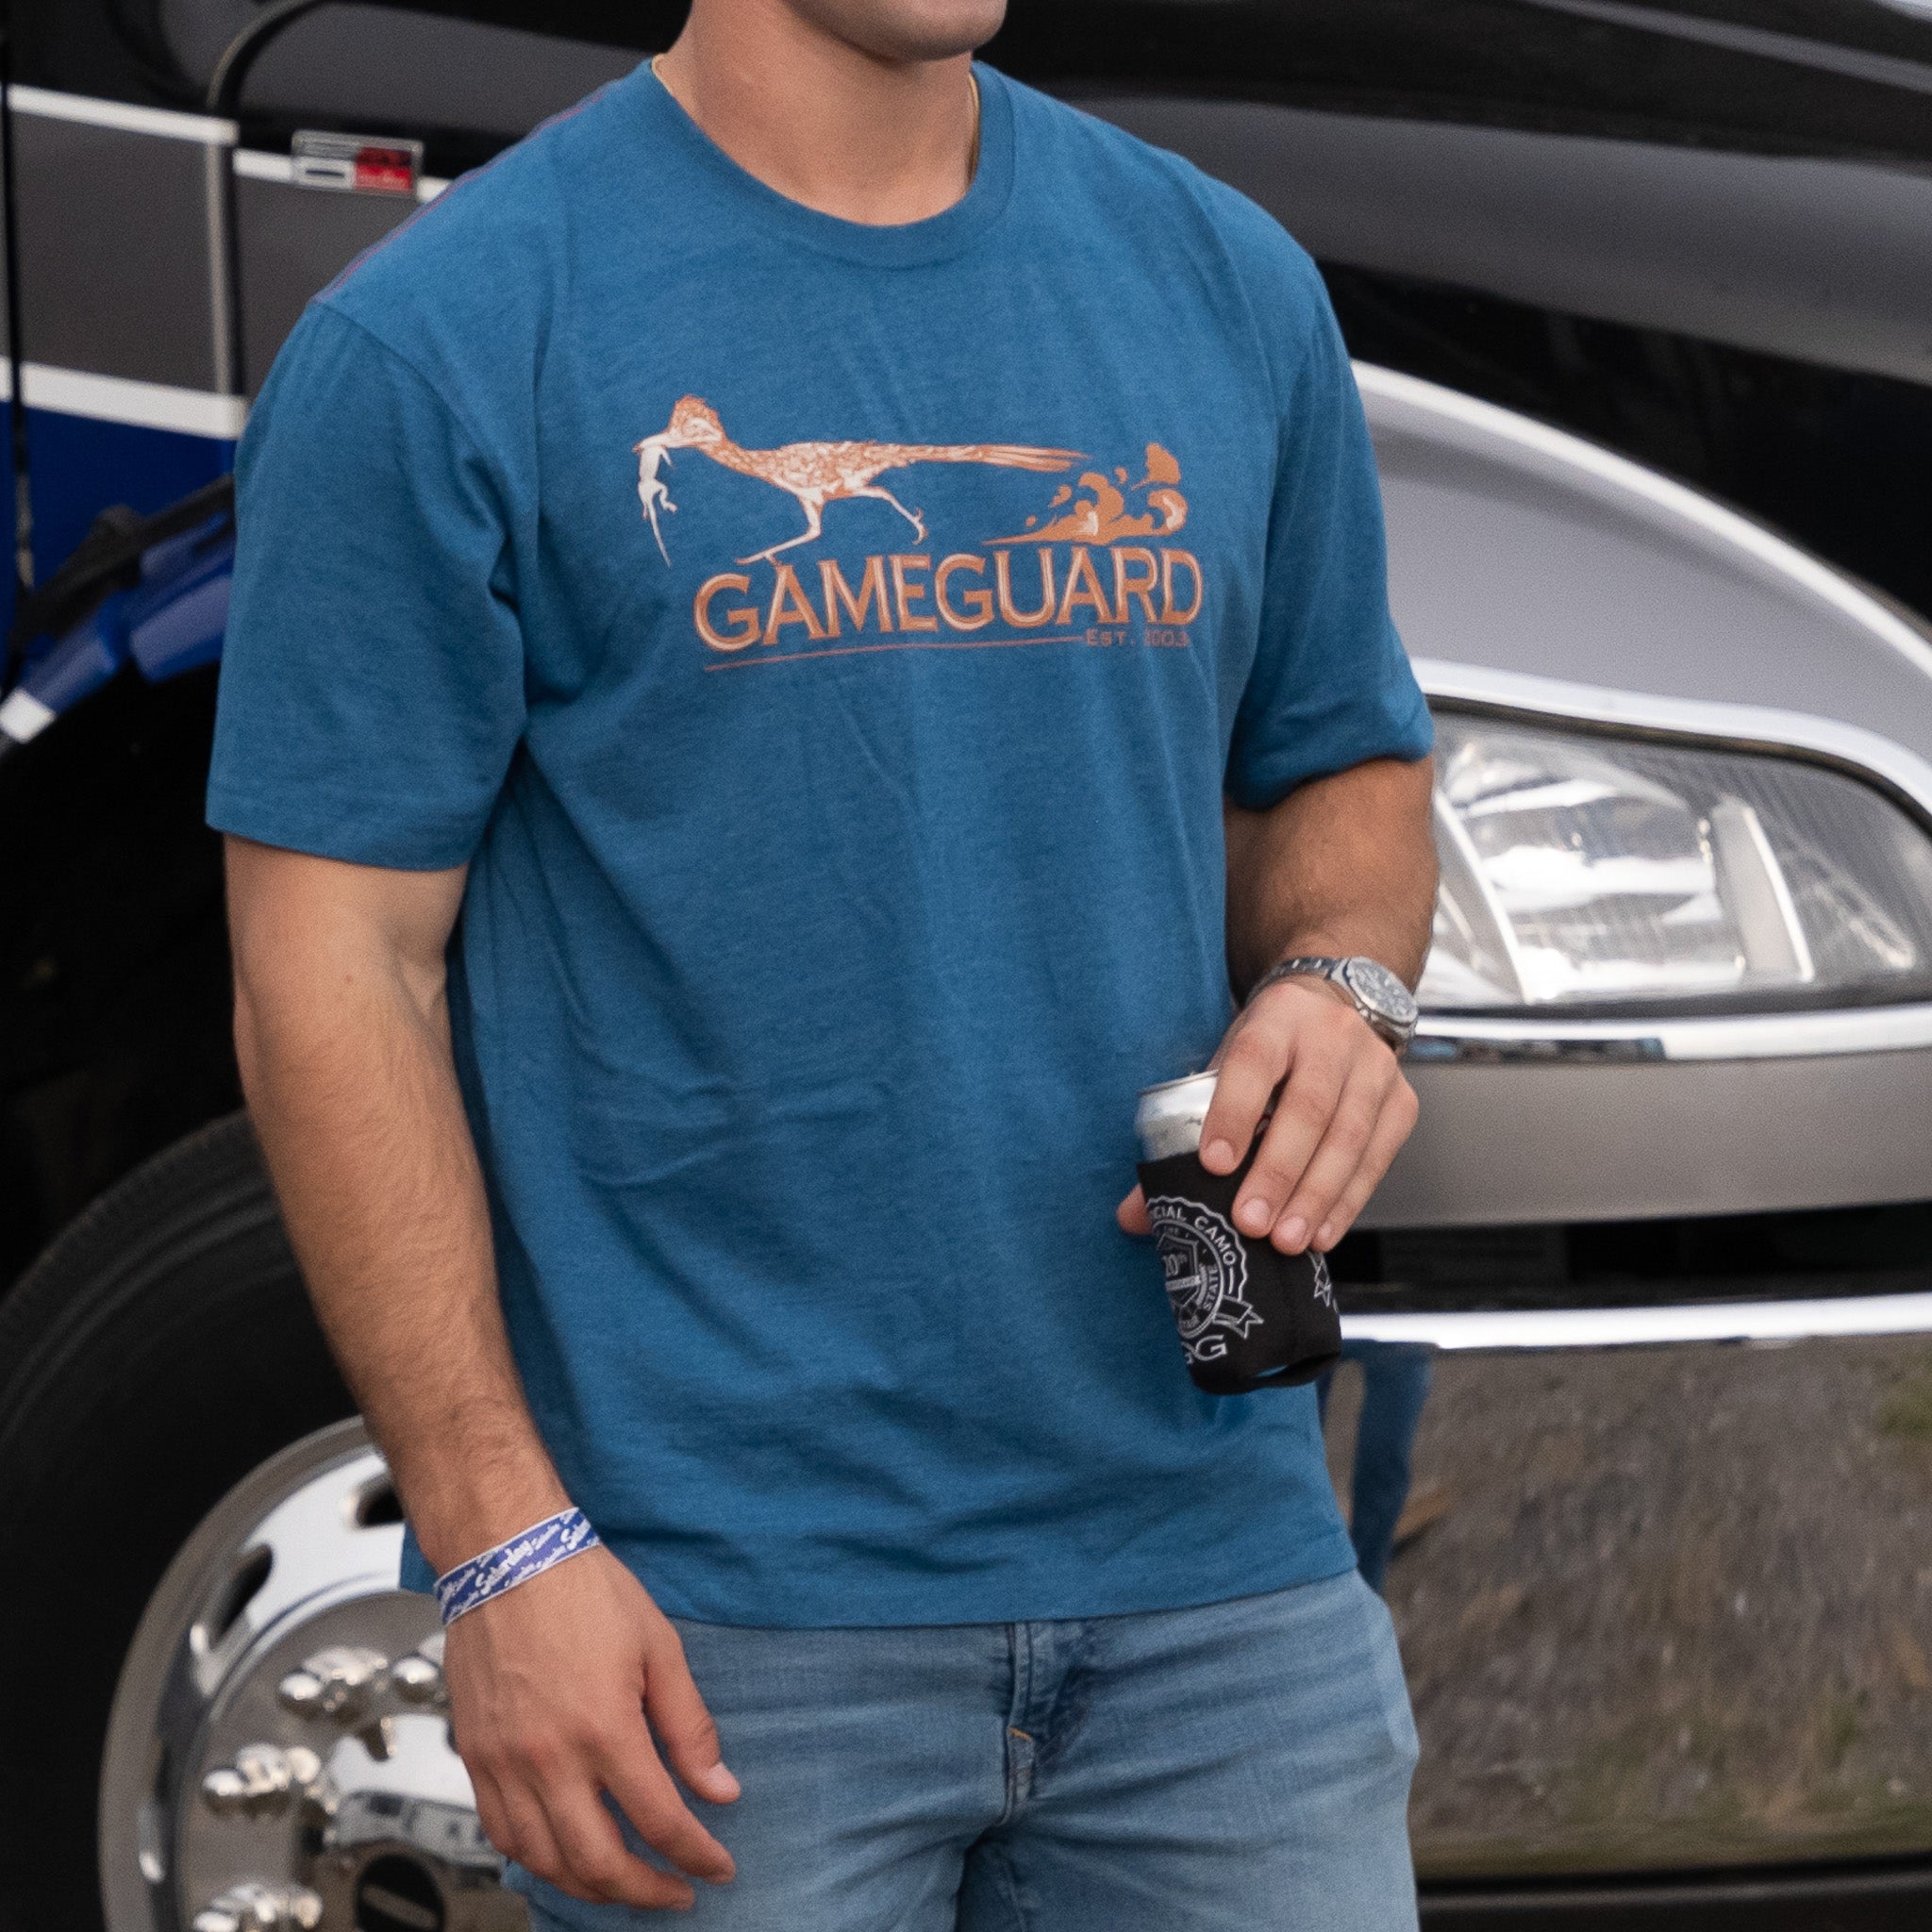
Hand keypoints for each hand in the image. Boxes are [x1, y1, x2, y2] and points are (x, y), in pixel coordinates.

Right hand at [444, 1544, 737, 1910]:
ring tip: (625, 1883)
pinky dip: (539, 1859)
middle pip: (599, 1862)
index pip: (659, 1821)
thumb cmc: (584, 1590)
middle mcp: (549, 1759)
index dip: (697, 1855)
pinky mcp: (474, 1757)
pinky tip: (565, 1855)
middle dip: (646, 1892)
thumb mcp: (659, 1646)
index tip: (718, 1868)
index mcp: (604, 1729)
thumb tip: (721, 1789)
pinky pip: (503, 1834)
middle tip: (676, 1891)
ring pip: (546, 1861)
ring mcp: (504, 1764)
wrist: (506, 1556)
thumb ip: (689, 1726)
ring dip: (590, 1886)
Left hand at [1118, 977, 1417, 1253]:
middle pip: (1308, 1107)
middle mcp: (1331, 1036)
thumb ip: (1180, 1133)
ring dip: (1316, 1196)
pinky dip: (1348, 1201)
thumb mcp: (1224, 1067)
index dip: (1234, 1112)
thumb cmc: (1272, 1047)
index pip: (1253, 1061)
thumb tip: (1134, 1213)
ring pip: (1348, 1137)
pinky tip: (1322, 1232)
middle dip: (1278, 1172)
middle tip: (1250, 1223)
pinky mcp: (1401, 1102)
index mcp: (1276, 1018)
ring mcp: (1374, 1068)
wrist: (1337, 1006)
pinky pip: (1377, 1158)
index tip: (1214, 1164)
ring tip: (1286, 1241)